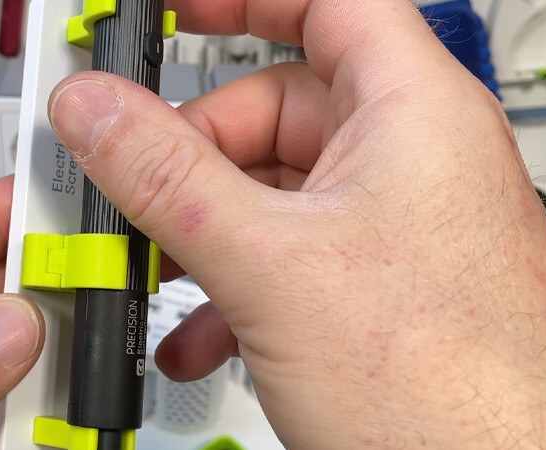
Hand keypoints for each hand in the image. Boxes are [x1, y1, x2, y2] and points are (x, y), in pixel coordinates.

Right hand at [48, 0, 545, 447]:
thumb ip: (168, 178)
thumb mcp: (271, 265)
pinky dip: (232, 284)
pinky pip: (287, 253)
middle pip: (274, 110)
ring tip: (159, 274)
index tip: (171, 10)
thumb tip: (95, 113)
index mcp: (412, 115)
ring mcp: (392, 227)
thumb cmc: (450, 393)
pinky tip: (198, 332)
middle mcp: (410, 161)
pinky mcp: (376, 285)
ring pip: (272, 192)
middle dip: (192, 156)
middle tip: (134, 189)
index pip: (325, 2)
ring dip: (202, 233)